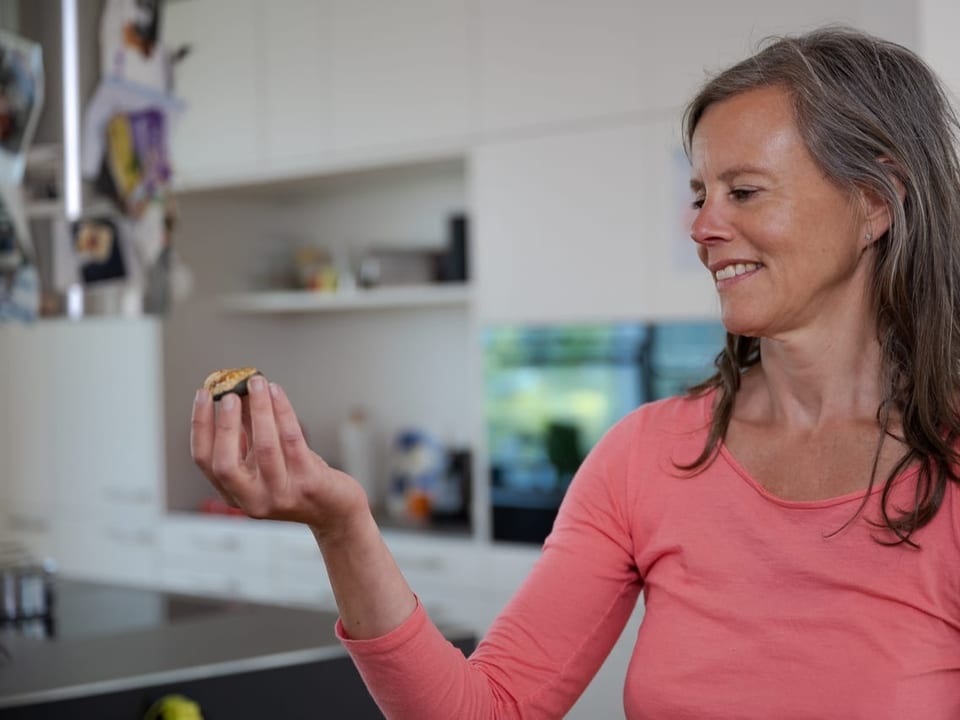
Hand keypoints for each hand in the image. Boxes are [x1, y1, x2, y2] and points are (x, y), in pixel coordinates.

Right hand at [191, 376, 369, 538]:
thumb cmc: (298, 479)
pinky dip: (283, 412)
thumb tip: (236, 390)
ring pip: (264, 448)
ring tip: (257, 383)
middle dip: (225, 424)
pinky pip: (292, 441)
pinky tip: (278, 392)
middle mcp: (253, 500)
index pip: (204, 460)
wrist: (335, 509)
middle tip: (230, 393)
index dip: (200, 425)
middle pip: (225, 463)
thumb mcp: (266, 459)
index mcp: (234, 494)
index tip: (203, 394)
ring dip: (259, 410)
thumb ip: (248, 430)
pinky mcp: (308, 484)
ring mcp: (280, 495)